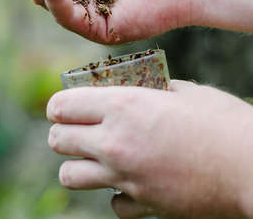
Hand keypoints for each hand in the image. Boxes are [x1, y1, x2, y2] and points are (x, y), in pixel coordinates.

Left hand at [46, 81, 252, 217]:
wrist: (250, 165)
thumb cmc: (221, 119)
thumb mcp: (183, 91)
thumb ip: (153, 89)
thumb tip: (142, 87)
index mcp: (124, 105)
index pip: (62, 105)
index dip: (58, 104)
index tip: (63, 106)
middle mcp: (116, 141)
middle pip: (57, 139)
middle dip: (62, 132)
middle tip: (76, 129)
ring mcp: (126, 177)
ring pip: (69, 176)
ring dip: (77, 164)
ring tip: (95, 156)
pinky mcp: (143, 204)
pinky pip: (111, 203)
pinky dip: (116, 193)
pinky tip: (131, 181)